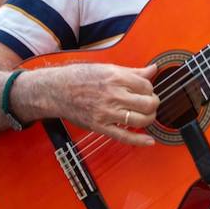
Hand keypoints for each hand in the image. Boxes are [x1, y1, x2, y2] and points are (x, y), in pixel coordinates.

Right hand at [15, 62, 159, 146]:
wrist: (56, 90)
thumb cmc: (79, 77)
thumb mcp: (107, 68)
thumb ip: (132, 71)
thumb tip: (152, 69)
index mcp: (115, 77)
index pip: (146, 85)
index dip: (150, 89)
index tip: (146, 91)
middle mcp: (113, 95)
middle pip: (147, 103)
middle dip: (153, 104)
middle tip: (149, 103)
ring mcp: (106, 112)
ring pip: (140, 120)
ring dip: (148, 119)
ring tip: (145, 116)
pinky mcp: (100, 126)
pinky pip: (124, 136)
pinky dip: (139, 140)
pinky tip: (149, 141)